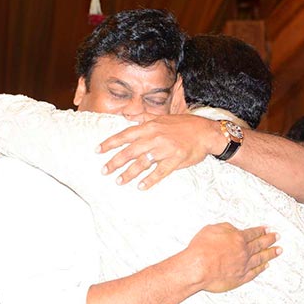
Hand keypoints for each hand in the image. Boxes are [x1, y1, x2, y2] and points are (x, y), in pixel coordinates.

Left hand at [98, 114, 222, 189]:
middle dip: (115, 162)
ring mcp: (165, 149)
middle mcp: (154, 137)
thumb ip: (143, 118)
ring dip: (129, 173)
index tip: (97, 150)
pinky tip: (141, 186)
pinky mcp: (176, 160)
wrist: (206, 132)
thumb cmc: (183, 124)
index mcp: (149, 127)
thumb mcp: (162, 117)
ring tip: (119, 181)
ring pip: (143, 163)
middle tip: (104, 171)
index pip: (125, 135)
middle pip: (130, 151)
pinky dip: (150, 180)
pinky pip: (160, 172)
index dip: (110, 143)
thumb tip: (127, 117)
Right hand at [187, 223, 280, 292]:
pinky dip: (261, 269)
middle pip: (260, 245)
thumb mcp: (211, 229)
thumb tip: (234, 229)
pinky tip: (266, 266)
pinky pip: (254, 272)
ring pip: (261, 258)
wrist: (198, 268)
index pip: (252, 233)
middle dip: (269, 240)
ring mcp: (243, 266)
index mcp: (237, 238)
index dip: (260, 230)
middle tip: (277, 237)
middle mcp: (244, 252)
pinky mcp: (240, 278)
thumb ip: (225, 228)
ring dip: (270, 254)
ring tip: (278, 250)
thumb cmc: (201, 248)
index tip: (267, 229)